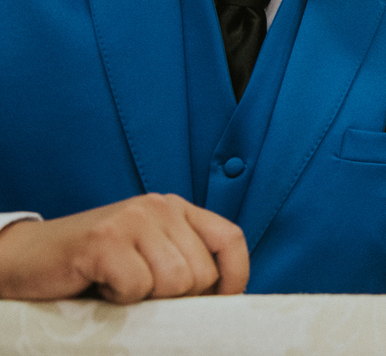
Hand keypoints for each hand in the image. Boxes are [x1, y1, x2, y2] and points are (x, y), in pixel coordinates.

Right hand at [0, 194, 247, 302]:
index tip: (219, 305)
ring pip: (175, 282)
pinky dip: (119, 299)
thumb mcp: (149, 256)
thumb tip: (227, 300)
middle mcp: (159, 206)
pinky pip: (137, 287)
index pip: (231, 239)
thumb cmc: (93, 268)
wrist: (26, 260)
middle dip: (176, 298)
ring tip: (117, 284)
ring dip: (145, 299)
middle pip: (202, 272)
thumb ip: (185, 263)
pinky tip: (100, 284)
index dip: (234, 278)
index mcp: (177, 209)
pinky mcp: (105, 240)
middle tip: (140, 291)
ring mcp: (133, 219)